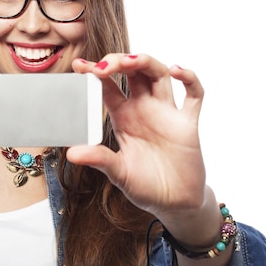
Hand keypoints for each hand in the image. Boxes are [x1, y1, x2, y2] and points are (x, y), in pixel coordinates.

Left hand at [68, 54, 205, 217]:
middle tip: (104, 65)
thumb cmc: (145, 186)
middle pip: (133, 72)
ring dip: (146, 63)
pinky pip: (194, 95)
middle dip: (119, 62)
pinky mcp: (187, 124)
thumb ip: (99, 159)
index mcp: (123, 117)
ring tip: (130, 62)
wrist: (174, 204)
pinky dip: (189, 78)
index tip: (78, 65)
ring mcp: (167, 113)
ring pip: (159, 75)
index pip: (108, 86)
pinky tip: (177, 71)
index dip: (94, 73)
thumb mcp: (118, 172)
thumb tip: (72, 153)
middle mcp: (144, 109)